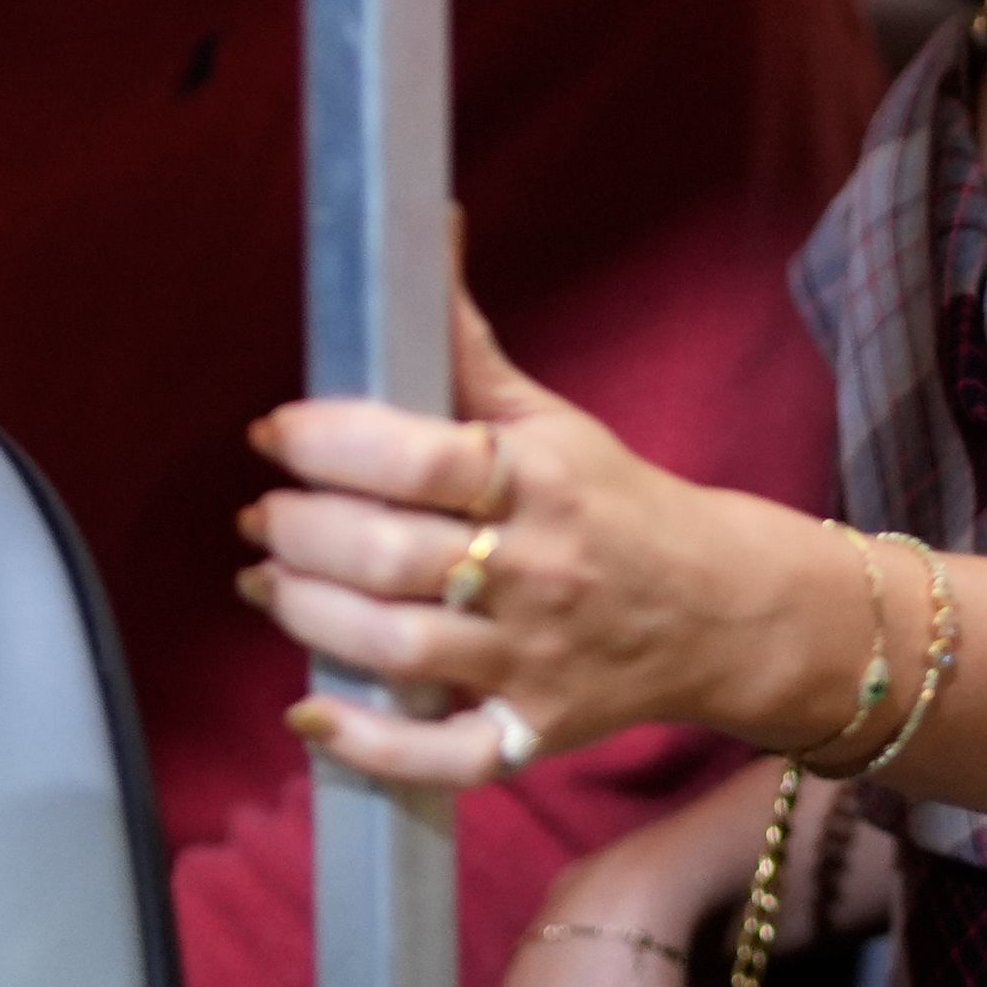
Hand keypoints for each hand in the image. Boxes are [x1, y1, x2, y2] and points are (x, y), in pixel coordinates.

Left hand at [239, 286, 832, 784]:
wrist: (723, 610)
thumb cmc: (618, 504)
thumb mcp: (554, 420)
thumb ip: (467, 347)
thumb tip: (426, 227)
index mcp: (542, 480)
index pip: (423, 459)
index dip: (332, 443)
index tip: (277, 432)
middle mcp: (537, 572)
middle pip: (390, 558)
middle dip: (302, 532)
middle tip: (264, 513)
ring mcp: (534, 662)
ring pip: (396, 653)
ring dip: (308, 618)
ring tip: (267, 582)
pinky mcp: (530, 734)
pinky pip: (438, 759)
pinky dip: (365, 745)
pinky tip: (308, 713)